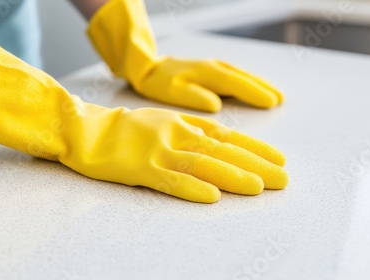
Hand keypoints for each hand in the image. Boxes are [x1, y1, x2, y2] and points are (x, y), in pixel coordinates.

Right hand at [64, 107, 288, 202]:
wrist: (88, 129)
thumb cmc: (129, 128)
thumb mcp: (165, 120)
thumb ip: (192, 128)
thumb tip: (223, 137)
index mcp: (184, 124)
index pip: (227, 136)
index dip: (255, 147)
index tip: (280, 158)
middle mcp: (176, 134)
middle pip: (222, 151)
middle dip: (254, 165)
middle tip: (282, 179)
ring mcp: (158, 151)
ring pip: (201, 164)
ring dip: (231, 175)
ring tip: (258, 187)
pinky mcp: (140, 168)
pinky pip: (169, 180)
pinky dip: (191, 188)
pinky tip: (212, 197)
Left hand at [139, 57, 283, 111]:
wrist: (150, 68)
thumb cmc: (160, 83)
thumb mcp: (172, 91)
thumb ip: (194, 97)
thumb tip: (216, 105)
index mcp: (207, 73)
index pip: (236, 83)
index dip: (255, 93)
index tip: (272, 103)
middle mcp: (215, 67)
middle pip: (244, 78)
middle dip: (264, 88)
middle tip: (281, 100)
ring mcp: (216, 67)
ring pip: (243, 75)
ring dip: (261, 84)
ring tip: (277, 95)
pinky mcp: (214, 71)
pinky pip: (237, 76)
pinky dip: (251, 82)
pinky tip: (258, 89)